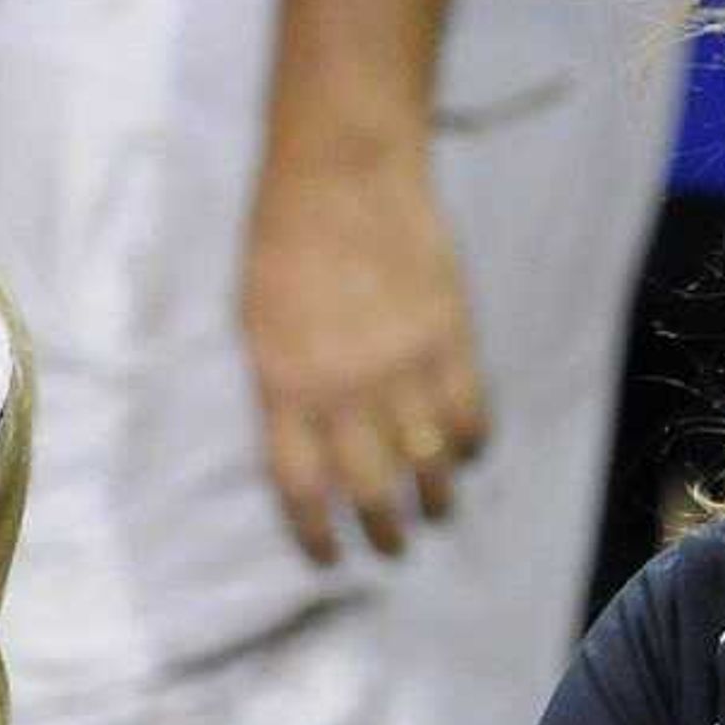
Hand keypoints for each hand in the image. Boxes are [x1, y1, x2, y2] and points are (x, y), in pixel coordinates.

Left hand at [242, 143, 489, 563]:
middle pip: (369, 491)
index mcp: (284, 384)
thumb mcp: (256, 320)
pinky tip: (462, 450)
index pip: (301, 489)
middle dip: (382, 532)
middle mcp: (344, 389)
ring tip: (433, 511)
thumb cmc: (284, 237)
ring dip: (432, 501)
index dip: (316, 535)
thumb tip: (309, 451)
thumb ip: (280, 389)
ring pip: (427, 466)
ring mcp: (403, 367)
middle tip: (390, 546)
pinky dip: (468, 445)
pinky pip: (469, 419)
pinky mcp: (451, 341)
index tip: (328, 557)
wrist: (343, 167)